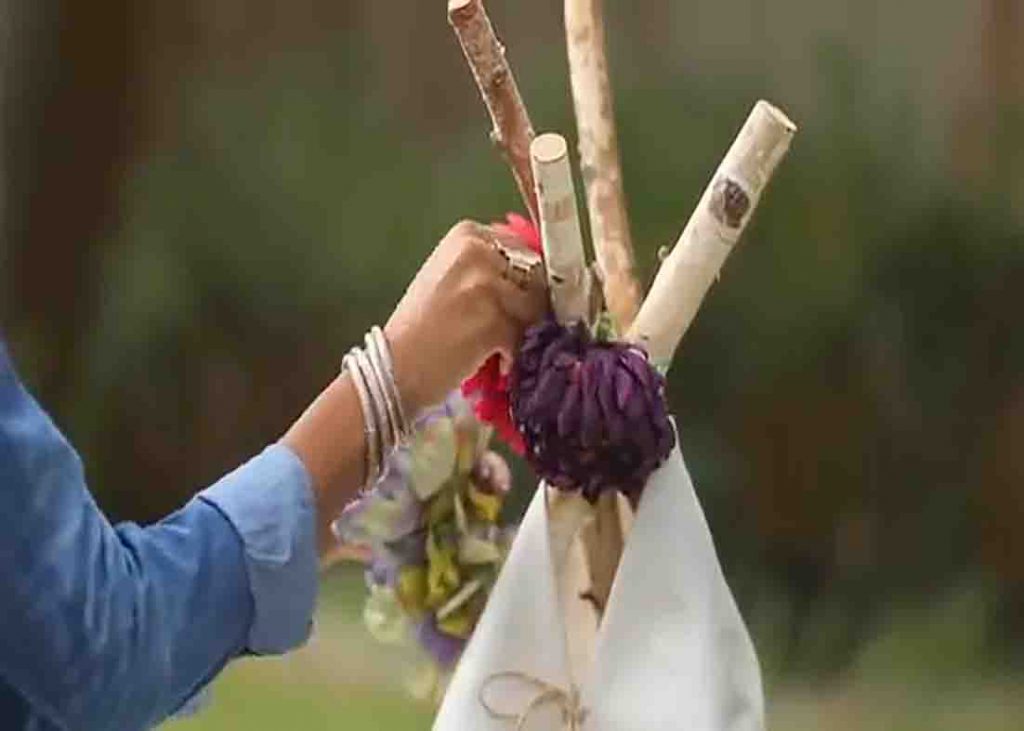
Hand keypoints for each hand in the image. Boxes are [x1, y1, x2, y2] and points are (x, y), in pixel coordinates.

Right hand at [385, 219, 546, 416]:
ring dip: (523, 331)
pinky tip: (497, 361)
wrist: (395, 366)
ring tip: (498, 345)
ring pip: (535, 307)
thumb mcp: (449, 275)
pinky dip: (515, 354)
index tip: (513, 300)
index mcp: (467, 234)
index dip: (525, 279)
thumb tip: (533, 273)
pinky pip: (525, 335)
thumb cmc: (419, 326)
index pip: (523, 248)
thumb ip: (487, 265)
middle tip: (508, 328)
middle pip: (534, 276)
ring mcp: (487, 286)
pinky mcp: (495, 320)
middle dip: (528, 305)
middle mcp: (478, 252)